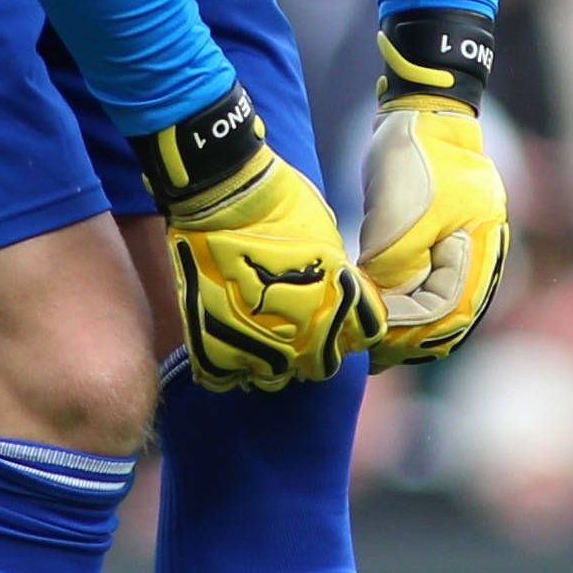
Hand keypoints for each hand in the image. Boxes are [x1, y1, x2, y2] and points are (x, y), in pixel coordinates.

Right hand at [138, 89, 376, 391]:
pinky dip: (232, 366)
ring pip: (273, 376)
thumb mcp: (330, 243)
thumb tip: (343, 298)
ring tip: (264, 335)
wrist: (224, 194)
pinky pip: (226, 377)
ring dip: (273, 360)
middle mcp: (299, 338)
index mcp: (335, 311)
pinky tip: (235, 347)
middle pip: (318, 366)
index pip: (360, 339)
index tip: (339, 314)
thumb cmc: (282, 208)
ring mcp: (254, 346)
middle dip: (314, 349)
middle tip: (299, 325)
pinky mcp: (211, 345)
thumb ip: (340, 282)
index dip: (352, 326)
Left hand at [356, 10, 508, 366]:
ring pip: (445, 302)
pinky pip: (436, 282)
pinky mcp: (448, 237)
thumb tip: (382, 310)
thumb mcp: (398, 218)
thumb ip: (395, 268)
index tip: (375, 342)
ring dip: (412, 324)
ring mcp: (467, 245)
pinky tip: (385, 310)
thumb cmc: (414, 158)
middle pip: (452, 315)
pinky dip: (413, 301)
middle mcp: (481, 254)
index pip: (449, 311)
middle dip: (413, 338)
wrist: (423, 109)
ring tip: (375, 343)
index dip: (411, 333)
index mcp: (479, 249)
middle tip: (372, 355)